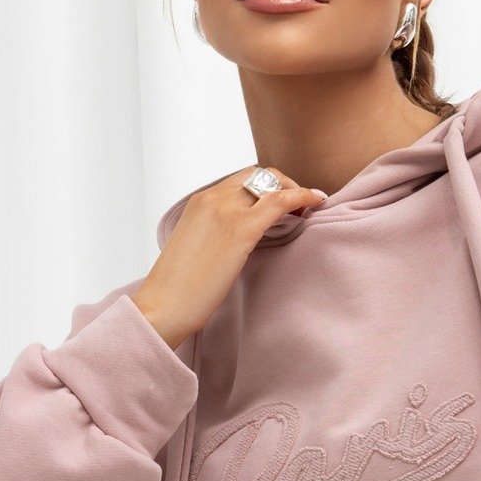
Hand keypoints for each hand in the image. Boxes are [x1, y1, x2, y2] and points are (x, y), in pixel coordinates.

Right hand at [132, 165, 325, 347]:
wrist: (164, 305)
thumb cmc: (177, 288)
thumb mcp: (195, 247)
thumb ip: (214, 234)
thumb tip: (235, 241)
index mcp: (199, 201)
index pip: (241, 180)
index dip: (266, 187)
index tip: (280, 201)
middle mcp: (213, 199)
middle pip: (258, 174)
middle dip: (283, 184)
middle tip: (298, 204)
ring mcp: (226, 211)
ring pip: (271, 183)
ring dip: (294, 190)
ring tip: (309, 207)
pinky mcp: (241, 230)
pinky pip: (280, 202)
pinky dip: (302, 196)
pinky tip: (316, 203)